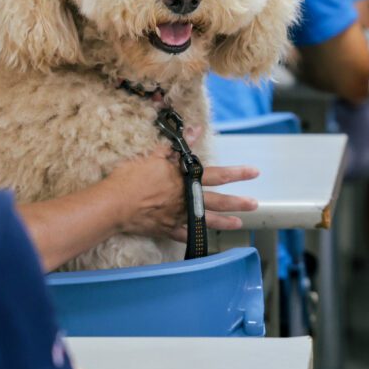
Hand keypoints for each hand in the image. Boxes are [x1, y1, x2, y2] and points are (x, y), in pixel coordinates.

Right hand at [101, 149, 257, 239]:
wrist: (114, 204)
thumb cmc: (133, 177)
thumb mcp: (155, 154)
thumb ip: (180, 145)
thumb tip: (197, 129)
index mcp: (186, 179)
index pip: (218, 174)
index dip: (237, 173)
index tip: (254, 172)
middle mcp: (187, 199)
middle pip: (218, 201)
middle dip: (238, 202)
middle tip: (254, 204)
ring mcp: (178, 216)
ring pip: (207, 221)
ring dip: (225, 222)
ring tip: (239, 224)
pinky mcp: (166, 229)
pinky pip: (185, 236)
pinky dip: (195, 238)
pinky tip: (204, 240)